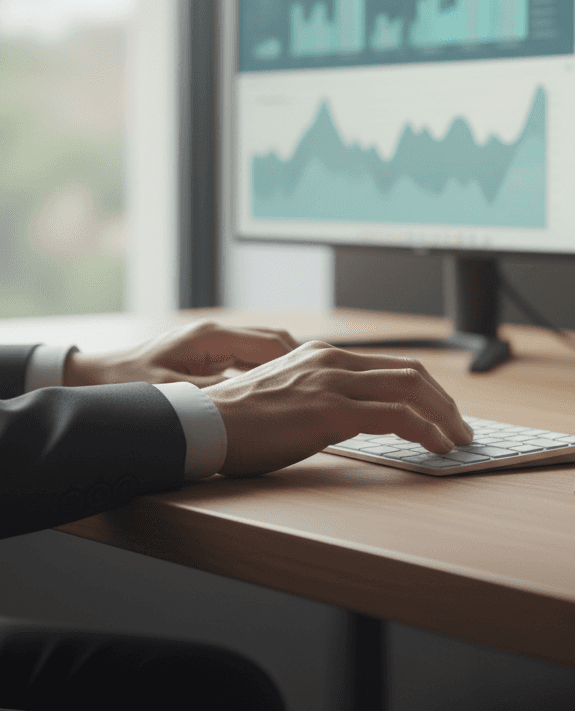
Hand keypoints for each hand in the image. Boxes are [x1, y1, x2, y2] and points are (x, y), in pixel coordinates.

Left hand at [64, 321, 299, 387]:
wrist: (92, 376)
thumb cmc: (125, 385)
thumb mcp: (170, 395)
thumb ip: (211, 396)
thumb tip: (251, 399)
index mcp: (212, 338)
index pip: (271, 343)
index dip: (299, 362)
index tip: (319, 380)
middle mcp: (216, 335)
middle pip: (274, 342)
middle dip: (300, 362)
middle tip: (321, 386)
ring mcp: (212, 344)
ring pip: (263, 350)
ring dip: (285, 367)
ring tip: (306, 391)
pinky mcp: (206, 355)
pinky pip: (248, 359)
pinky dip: (266, 372)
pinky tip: (275, 393)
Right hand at [205, 342, 474, 475]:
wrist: (198, 425)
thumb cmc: (237, 422)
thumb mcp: (286, 398)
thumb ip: (320, 398)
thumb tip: (354, 419)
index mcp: (323, 355)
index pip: (392, 366)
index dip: (426, 389)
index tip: (442, 411)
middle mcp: (332, 361)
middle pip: (410, 374)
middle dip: (444, 401)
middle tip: (460, 427)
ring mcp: (332, 383)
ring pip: (411, 390)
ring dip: (444, 416)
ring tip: (458, 439)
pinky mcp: (329, 411)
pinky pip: (395, 418)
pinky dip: (426, 431)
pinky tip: (437, 447)